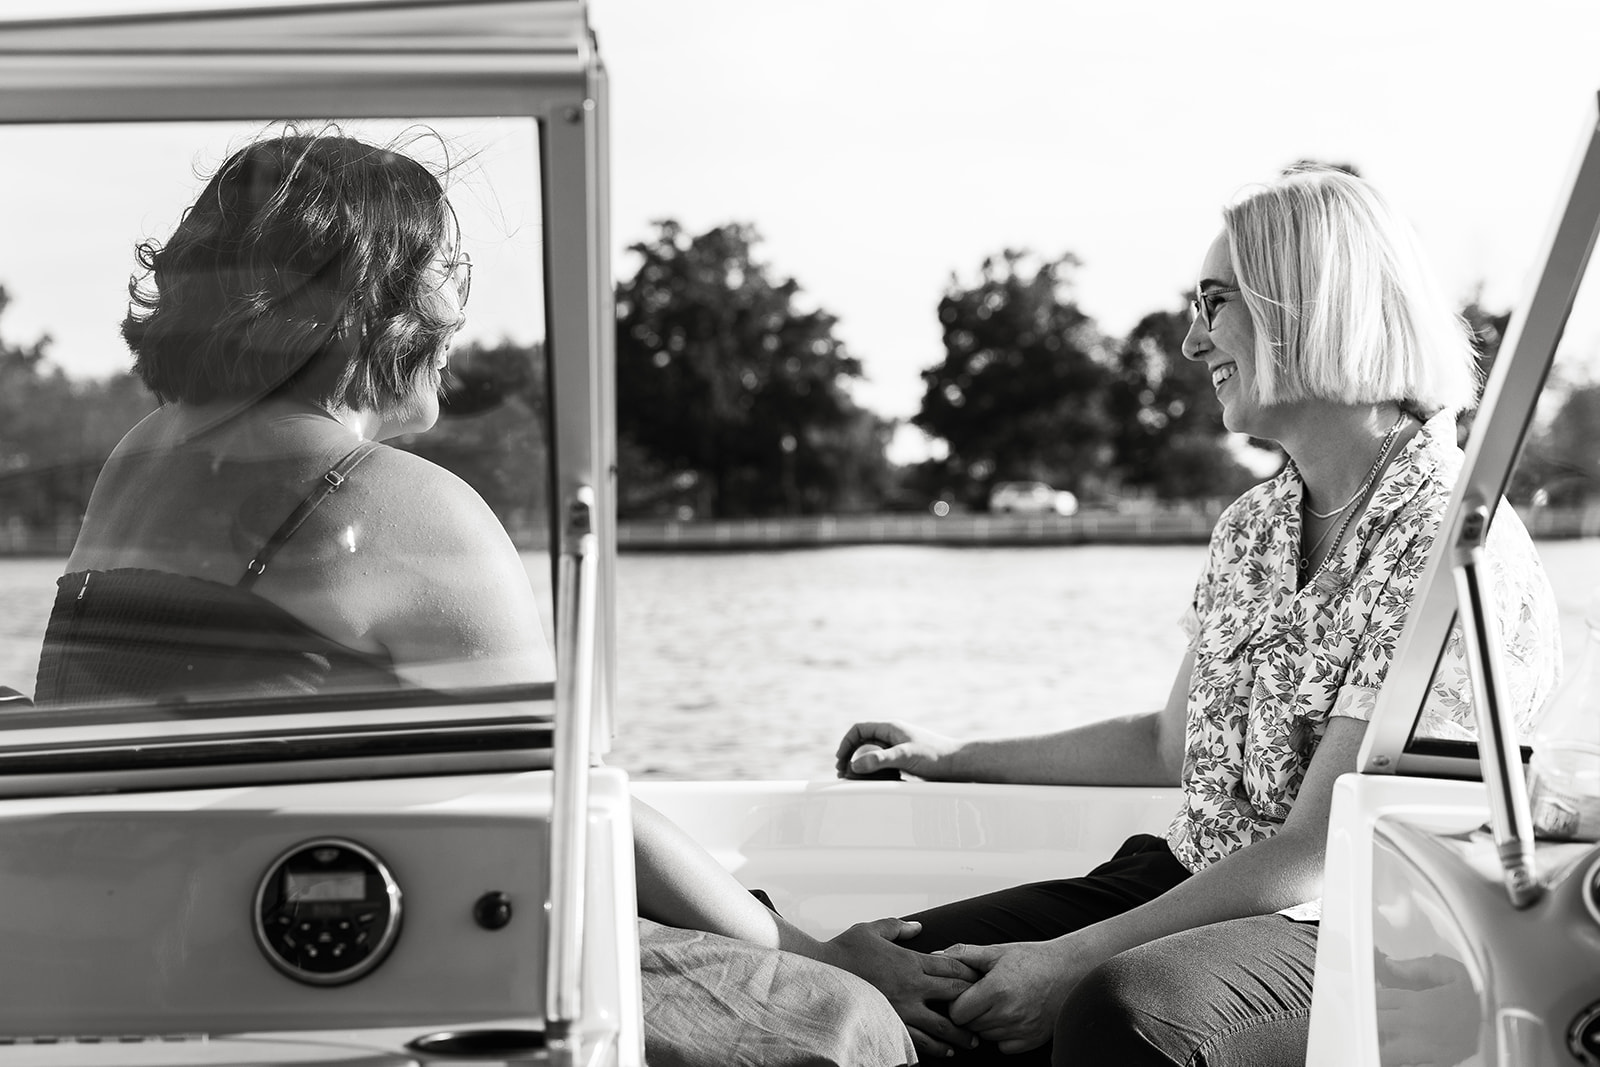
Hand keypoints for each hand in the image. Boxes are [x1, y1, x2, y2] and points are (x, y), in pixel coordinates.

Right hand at [823, 918, 979, 1059]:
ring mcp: (902, 1009)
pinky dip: (931, 1048)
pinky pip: (916, 1040)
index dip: (970, 972)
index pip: (951, 967)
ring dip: (957, 1034)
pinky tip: (941, 1053)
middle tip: (987, 1011)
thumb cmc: (844, 951)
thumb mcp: (872, 929)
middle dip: (973, 1003)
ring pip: (940, 1025)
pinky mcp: (890, 1025)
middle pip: (954, 996)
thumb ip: (897, 927)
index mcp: (910, 962)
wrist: (822, 974)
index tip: (982, 978)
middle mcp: (912, 987)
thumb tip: (917, 927)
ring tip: (969, 1042)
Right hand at [835, 720, 961, 779]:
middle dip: (851, 757)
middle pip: (863, 743)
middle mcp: (893, 736)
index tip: (841, 760)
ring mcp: (899, 748)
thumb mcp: (905, 756)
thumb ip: (880, 760)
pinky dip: (876, 773)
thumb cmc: (936, 757)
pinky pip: (884, 765)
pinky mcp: (905, 761)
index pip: (859, 729)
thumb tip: (855, 764)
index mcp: (891, 728)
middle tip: (844, 773)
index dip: (846, 743)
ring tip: (857, 780)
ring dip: (863, 767)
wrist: (960, 765)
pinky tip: (879, 783)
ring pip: (872, 755)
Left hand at [942, 939, 1085, 1054]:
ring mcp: (1020, 1029)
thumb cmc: (1032, 959)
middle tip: (983, 995)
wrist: (1068, 971)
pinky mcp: (1031, 1040)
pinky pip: (1003, 1046)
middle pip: (969, 1025)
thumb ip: (963, 954)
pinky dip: (1002, 1034)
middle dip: (970, 1011)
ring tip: (999, 1002)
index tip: (966, 991)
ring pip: (985, 1035)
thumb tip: (936, 956)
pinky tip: (1010, 1015)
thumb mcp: (996, 952)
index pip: (956, 1012)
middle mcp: (1007, 1014)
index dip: (956, 1002)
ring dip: (986, 1022)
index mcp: (995, 990)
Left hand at [1375, 954, 1478, 1066]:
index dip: (1367, 997)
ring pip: (1383, 1051)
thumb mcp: (1452, 972)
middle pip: (1374, 1024)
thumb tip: (1390, 964)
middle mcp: (1413, 1028)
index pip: (1376, 1000)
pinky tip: (1398, 1051)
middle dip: (1368, 1019)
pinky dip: (1397, 1059)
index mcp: (1416, 1003)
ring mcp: (1421, 1051)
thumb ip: (1418, 966)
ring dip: (1378, 1042)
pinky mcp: (1433, 1065)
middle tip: (1372, 1015)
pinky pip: (1405, 1065)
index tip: (1367, 995)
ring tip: (1381, 1036)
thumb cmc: (1477, 998)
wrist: (1504, 1028)